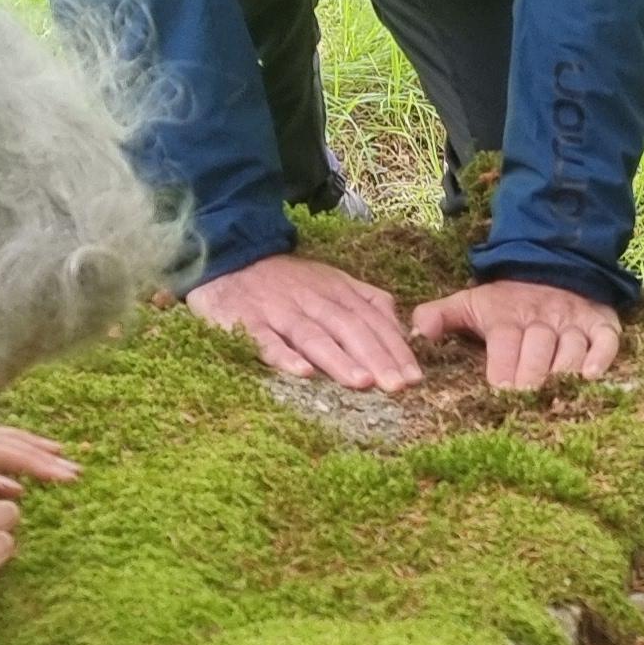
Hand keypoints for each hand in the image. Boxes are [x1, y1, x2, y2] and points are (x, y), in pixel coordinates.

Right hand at [188, 254, 420, 391]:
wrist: (228, 257)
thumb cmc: (287, 281)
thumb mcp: (332, 281)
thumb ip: (368, 302)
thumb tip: (404, 331)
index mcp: (336, 289)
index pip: (372, 319)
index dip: (394, 347)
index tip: (415, 376)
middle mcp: (311, 299)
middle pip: (349, 328)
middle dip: (376, 358)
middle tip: (398, 387)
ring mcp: (278, 310)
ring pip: (313, 335)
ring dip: (339, 359)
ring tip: (362, 383)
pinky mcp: (246, 321)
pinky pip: (266, 340)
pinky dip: (284, 356)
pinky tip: (303, 374)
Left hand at [410, 280, 621, 394]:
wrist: (553, 264)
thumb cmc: (506, 301)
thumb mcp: (470, 302)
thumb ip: (439, 316)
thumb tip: (418, 334)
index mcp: (508, 314)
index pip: (505, 339)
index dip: (503, 365)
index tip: (498, 391)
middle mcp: (542, 316)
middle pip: (538, 345)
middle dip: (531, 375)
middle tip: (524, 403)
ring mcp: (574, 320)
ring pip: (571, 346)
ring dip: (563, 371)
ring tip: (554, 397)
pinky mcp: (601, 323)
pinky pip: (606, 340)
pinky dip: (601, 357)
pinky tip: (590, 377)